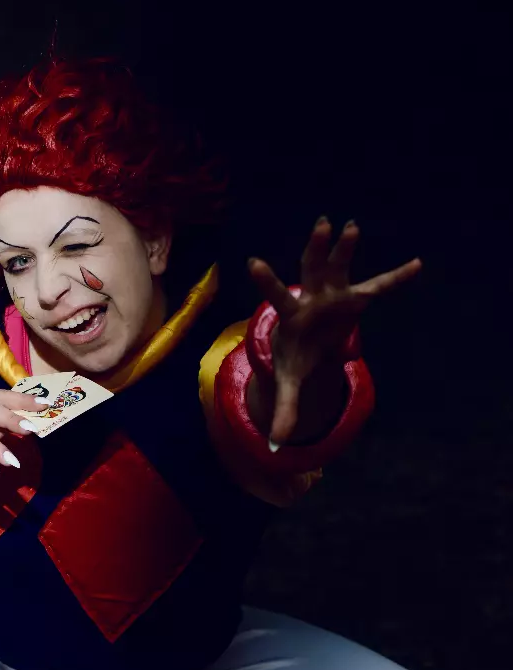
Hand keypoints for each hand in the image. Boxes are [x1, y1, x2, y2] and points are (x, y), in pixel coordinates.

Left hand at [248, 218, 420, 444]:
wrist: (306, 342)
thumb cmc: (295, 357)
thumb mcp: (289, 383)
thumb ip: (284, 409)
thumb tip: (274, 444)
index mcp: (292, 316)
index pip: (277, 296)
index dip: (266, 281)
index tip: (252, 261)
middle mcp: (311, 297)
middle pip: (312, 270)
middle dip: (316, 249)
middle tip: (321, 225)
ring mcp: (332, 293)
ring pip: (338, 266)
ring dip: (344, 248)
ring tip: (349, 226)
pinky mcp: (352, 296)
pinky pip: (378, 286)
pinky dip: (396, 278)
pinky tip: (417, 264)